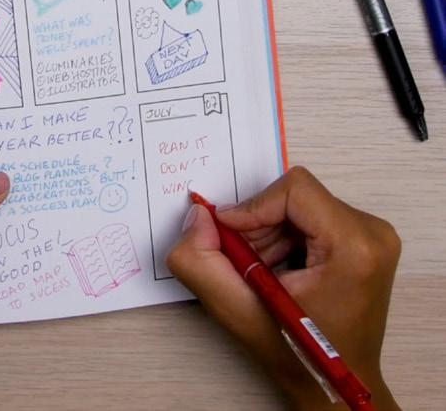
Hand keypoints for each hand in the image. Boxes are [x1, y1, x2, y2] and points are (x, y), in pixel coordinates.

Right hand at [167, 167, 400, 409]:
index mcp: (355, 247)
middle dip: (258, 225)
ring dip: (268, 232)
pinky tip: (277, 269)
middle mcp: (373, 234)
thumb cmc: (298, 353)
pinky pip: (313, 216)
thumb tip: (199, 215)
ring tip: (260, 271)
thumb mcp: (235, 309)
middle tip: (244, 262)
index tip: (228, 234)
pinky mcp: (367, 241)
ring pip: (301, 205)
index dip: (252, 208)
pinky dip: (284, 236)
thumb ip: (199, 259)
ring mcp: (374, 236)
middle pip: (296, 196)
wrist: (334, 383)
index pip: (295, 190)